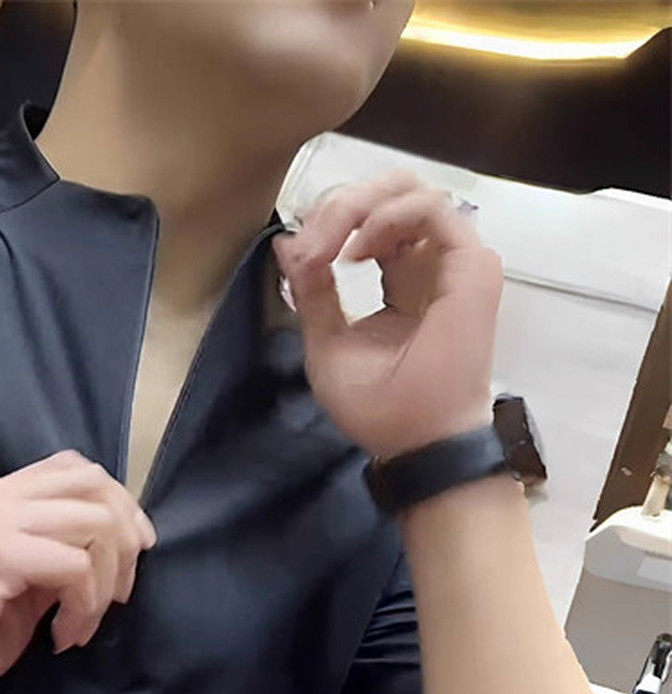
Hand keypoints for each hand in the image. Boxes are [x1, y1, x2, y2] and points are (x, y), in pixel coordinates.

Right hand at [0, 449, 155, 693]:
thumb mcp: (8, 589)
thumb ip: (47, 564)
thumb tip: (99, 562)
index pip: (71, 469)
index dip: (116, 504)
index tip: (130, 554)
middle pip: (93, 482)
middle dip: (126, 535)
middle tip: (119, 593)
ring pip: (95, 521)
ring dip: (109, 576)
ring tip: (85, 621)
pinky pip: (74, 566)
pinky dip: (85, 606)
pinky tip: (61, 637)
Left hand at [272, 171, 502, 459]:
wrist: (416, 439)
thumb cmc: (378, 406)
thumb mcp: (327, 342)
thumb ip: (311, 292)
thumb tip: (287, 243)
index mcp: (400, 278)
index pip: (367, 220)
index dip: (328, 223)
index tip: (299, 255)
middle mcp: (428, 262)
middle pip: (387, 192)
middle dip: (339, 205)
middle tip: (311, 242)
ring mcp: (452, 260)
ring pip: (409, 189)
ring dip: (356, 208)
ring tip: (329, 249)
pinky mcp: (470, 264)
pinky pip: (431, 207)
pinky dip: (387, 217)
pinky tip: (359, 252)